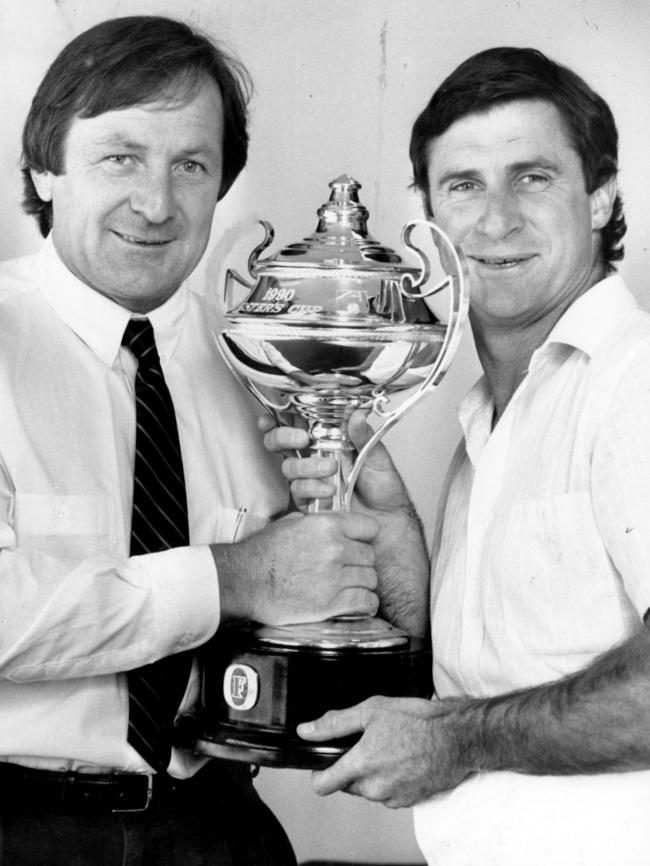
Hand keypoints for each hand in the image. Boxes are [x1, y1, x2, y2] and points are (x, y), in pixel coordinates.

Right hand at [212, 510, 378, 624]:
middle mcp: (335, 548)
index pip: (370, 528)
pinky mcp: (331, 603)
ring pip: (370, 579)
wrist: (243, 580)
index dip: (365, 537)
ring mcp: (335, 576)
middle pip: (370, 555)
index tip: (359, 545)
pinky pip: (366, 602)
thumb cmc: (263, 552)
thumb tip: (334, 524)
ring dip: (362, 584)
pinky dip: (365, 604)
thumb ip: (318, 523)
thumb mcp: (291, 523)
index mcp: (326, 525)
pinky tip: (357, 603)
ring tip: (349, 587)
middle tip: (348, 570)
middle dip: (360, 563)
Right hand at [261, 411, 410, 514]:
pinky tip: (329, 490)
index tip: (270, 419)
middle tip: (302, 439)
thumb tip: (356, 415)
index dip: (278, 421)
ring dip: (307, 466)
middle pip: (282, 444)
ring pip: (290, 467)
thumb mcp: (377, 457)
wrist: (388, 519)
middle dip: (283, 437)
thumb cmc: (384, 488)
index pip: (298, 426)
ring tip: (331, 469)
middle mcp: (315, 459)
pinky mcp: (310, 501)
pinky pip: (299, 491)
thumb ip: (364, 437)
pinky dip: (312, 488)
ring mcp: (311, 480)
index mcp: (329, 442)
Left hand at [296, 695, 481, 807]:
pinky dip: (391, 779)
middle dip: (351, 766)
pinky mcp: (409, 802)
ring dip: (373, 773)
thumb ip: (335, 723)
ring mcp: (392, 798)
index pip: (322, 785)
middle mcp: (374, 789)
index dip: (318, 771)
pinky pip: (389, 793)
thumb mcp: (371, 710)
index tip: (324, 761)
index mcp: (361, 766)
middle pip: (346, 784)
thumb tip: (306, 730)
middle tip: (369, 742)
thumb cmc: (419, 721)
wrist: (457, 738)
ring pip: (369, 789)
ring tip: (391, 748)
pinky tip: (404, 759)